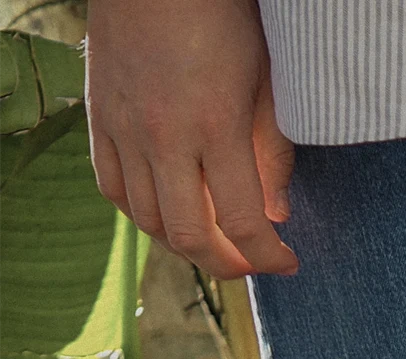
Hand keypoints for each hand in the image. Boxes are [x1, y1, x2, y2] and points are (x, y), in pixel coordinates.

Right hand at [84, 0, 297, 277]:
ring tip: (213, 241)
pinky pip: (112, 187)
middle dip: (227, 265)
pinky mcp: (98, 115)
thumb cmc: (222, 19)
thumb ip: (274, 153)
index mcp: (216, 125)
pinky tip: (167, 212)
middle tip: (250, 263)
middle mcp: (164, 135)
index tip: (287, 262)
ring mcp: (124, 127)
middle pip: (189, 236)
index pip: (243, 224)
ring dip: (184, 244)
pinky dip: (141, 214)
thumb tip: (277, 216)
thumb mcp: (266, 81)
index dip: (268, 257)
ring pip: (148, 220)